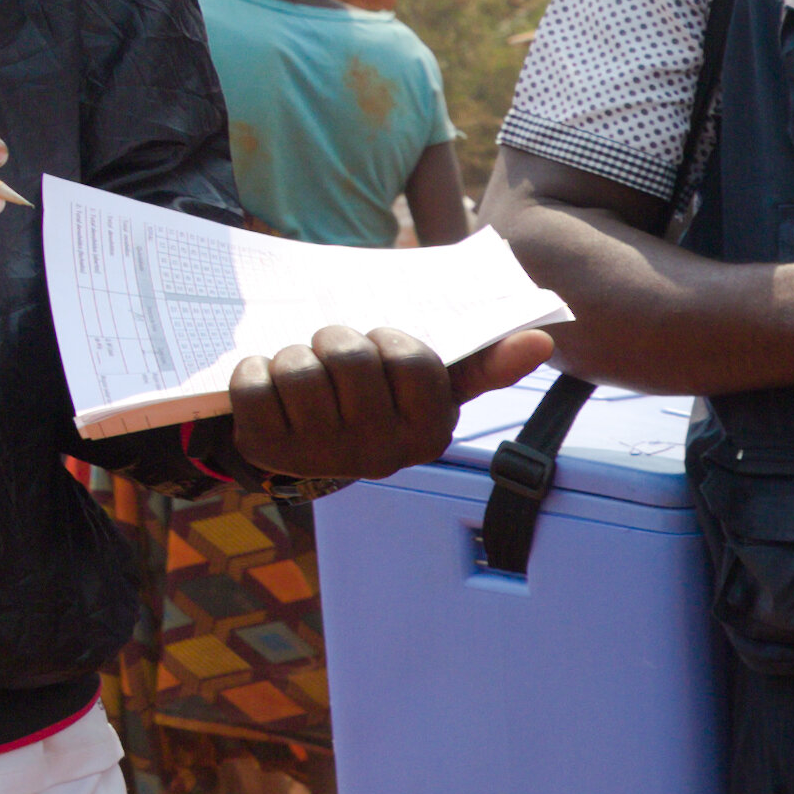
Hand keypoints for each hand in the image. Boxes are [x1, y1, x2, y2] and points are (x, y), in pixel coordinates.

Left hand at [223, 324, 556, 490]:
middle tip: (333, 354)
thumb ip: (483, 363)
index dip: (389, 338)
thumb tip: (542, 340)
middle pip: (350, 356)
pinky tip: (269, 387)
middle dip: (336, 338)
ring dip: (293, 354)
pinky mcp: (265, 448)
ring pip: (298, 367)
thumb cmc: (376, 399)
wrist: (306, 445)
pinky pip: (251, 383)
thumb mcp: (429, 386)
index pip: (413, 359)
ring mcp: (320, 455)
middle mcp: (378, 454)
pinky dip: (253, 371)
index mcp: (427, 434)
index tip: (381, 343)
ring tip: (302, 371)